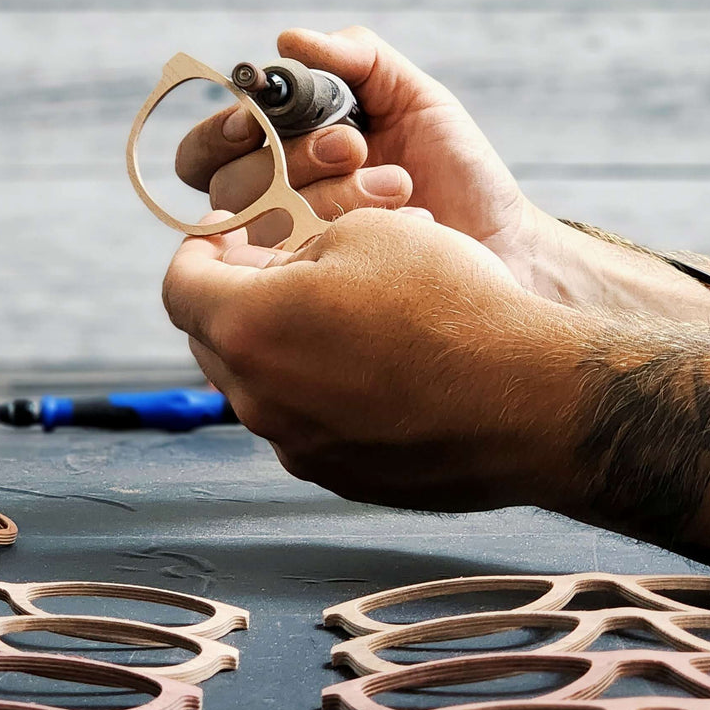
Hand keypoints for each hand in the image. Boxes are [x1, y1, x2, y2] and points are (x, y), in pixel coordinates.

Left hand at [162, 208, 568, 511]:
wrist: (530, 400)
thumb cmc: (452, 306)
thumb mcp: (368, 233)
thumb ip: (298, 248)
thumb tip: (282, 272)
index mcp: (249, 329)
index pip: (180, 286)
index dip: (198, 248)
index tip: (226, 230)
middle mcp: (258, 400)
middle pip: (213, 342)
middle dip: (234, 297)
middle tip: (276, 265)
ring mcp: (298, 448)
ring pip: (261, 386)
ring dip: (279, 347)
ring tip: (337, 314)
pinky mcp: (340, 478)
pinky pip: (306, 425)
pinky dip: (319, 391)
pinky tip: (373, 364)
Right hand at [176, 25, 527, 261]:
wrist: (505, 238)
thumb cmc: (457, 169)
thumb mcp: (413, 96)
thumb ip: (356, 58)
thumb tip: (288, 40)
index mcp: (281, 155)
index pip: (207, 150)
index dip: (221, 133)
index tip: (258, 120)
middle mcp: (276, 209)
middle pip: (229, 186)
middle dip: (293, 157)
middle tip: (356, 146)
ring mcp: (295, 258)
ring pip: (265, 226)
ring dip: (332, 195)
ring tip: (398, 185)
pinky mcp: (319, 297)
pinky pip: (298, 267)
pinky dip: (351, 232)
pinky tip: (401, 221)